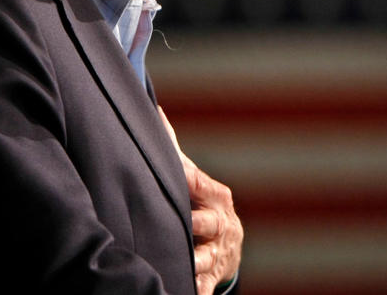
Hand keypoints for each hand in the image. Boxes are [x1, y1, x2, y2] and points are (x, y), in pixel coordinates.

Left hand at [159, 107, 242, 294]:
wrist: (230, 245)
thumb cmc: (203, 204)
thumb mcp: (195, 180)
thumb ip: (174, 149)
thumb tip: (155, 110)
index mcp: (215, 196)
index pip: (196, 184)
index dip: (184, 179)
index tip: (172, 171)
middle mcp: (220, 223)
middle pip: (207, 223)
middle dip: (197, 224)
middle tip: (188, 223)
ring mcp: (217, 251)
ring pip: (206, 257)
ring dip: (196, 262)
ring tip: (187, 267)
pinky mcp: (212, 276)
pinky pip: (204, 286)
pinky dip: (198, 290)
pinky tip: (189, 291)